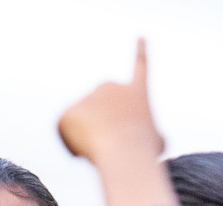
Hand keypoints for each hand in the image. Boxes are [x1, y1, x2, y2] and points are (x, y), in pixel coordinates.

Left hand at [58, 39, 163, 164]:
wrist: (124, 150)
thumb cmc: (143, 150)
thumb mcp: (157, 144)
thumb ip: (151, 136)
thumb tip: (148, 138)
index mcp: (137, 91)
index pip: (140, 67)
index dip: (141, 52)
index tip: (140, 37)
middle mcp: (112, 87)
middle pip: (102, 107)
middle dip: (103, 122)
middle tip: (111, 141)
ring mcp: (89, 96)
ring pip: (84, 122)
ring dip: (89, 137)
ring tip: (102, 148)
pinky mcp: (68, 111)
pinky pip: (66, 131)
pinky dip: (72, 144)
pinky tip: (84, 150)